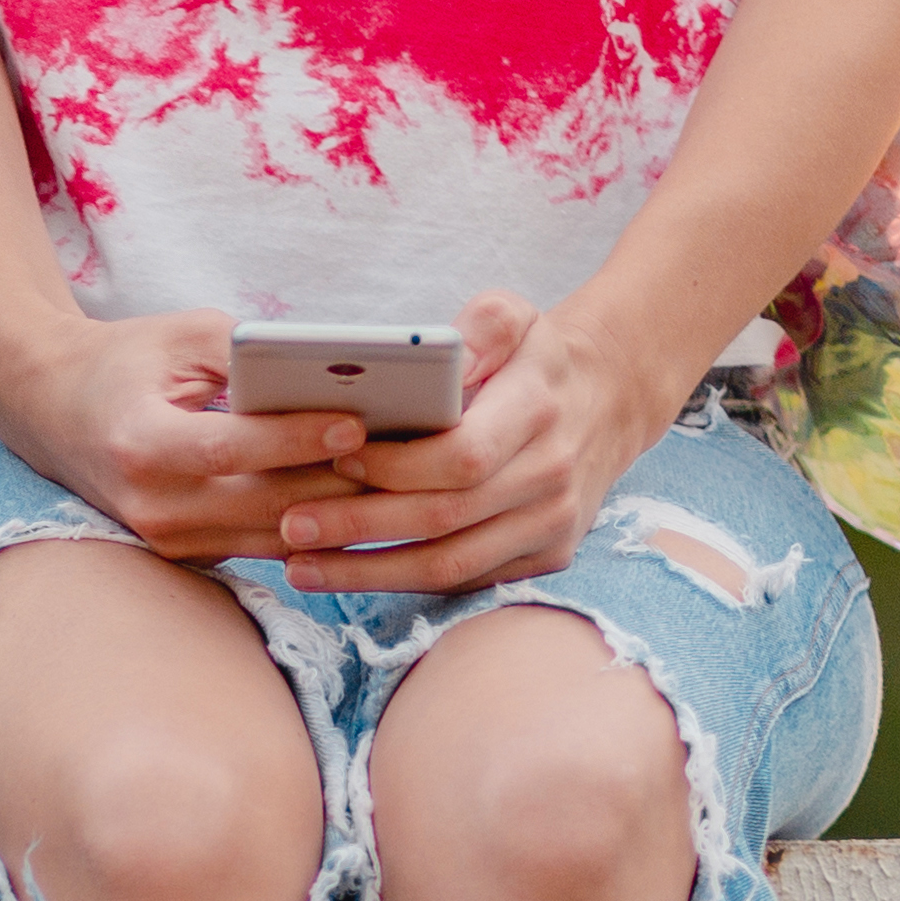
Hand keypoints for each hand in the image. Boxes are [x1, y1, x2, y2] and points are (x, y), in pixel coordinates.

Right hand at [0, 306, 366, 562]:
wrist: (52, 412)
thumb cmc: (125, 362)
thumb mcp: (182, 337)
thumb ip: (250, 354)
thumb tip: (334, 371)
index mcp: (141, 446)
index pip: (231, 449)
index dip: (298, 438)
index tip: (360, 420)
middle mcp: (151, 507)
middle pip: (265, 504)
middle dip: (340, 481)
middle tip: (409, 454)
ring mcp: (168, 542)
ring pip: (276, 536)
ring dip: (340, 511)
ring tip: (402, 478)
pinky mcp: (188, 556)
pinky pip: (267, 545)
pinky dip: (316, 525)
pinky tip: (365, 498)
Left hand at [281, 292, 700, 593]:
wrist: (608, 401)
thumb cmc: (536, 358)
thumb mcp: (516, 317)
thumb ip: (482, 327)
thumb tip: (440, 358)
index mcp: (539, 412)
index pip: (460, 456)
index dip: (393, 467)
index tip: (334, 462)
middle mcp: (551, 476)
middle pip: (443, 517)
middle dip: (359, 526)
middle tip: (290, 525)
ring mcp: (552, 524)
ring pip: (450, 564)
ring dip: (368, 573)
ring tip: (299, 567)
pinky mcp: (546, 557)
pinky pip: (465, 581)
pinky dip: (401, 584)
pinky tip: (347, 576)